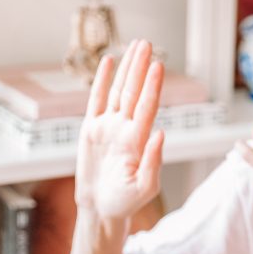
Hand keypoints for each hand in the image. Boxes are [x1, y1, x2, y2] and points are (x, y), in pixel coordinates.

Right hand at [75, 40, 164, 218]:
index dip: (152, 86)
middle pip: (134, 92)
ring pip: (118, 91)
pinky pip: (96, 100)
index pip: (146, 108)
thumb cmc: (125, 202)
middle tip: (147, 44)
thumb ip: (153, 162)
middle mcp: (125, 129)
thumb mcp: (144, 188)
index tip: (158, 66)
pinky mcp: (92, 129)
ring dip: (127, 69)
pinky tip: (109, 62)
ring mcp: (108, 127)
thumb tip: (161, 133)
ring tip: (136, 46)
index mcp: (138, 141)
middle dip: (140, 68)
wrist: (101, 209)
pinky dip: (102, 81)